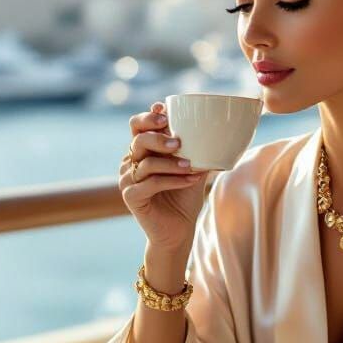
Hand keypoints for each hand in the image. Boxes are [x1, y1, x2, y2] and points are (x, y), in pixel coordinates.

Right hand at [121, 101, 209, 253]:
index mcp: (143, 151)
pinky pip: (150, 183)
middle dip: (158, 138)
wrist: (178, 230)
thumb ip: (194, 150)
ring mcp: (128, 180)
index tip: (164, 113)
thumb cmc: (184, 198)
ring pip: (147, 163)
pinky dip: (172, 181)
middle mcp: (131, 163)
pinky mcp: (131, 197)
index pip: (138, 126)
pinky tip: (190, 180)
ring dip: (171, 164)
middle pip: (138, 140)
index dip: (148, 117)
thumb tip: (214, 130)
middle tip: (178, 142)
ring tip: (191, 167)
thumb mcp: (192, 169)